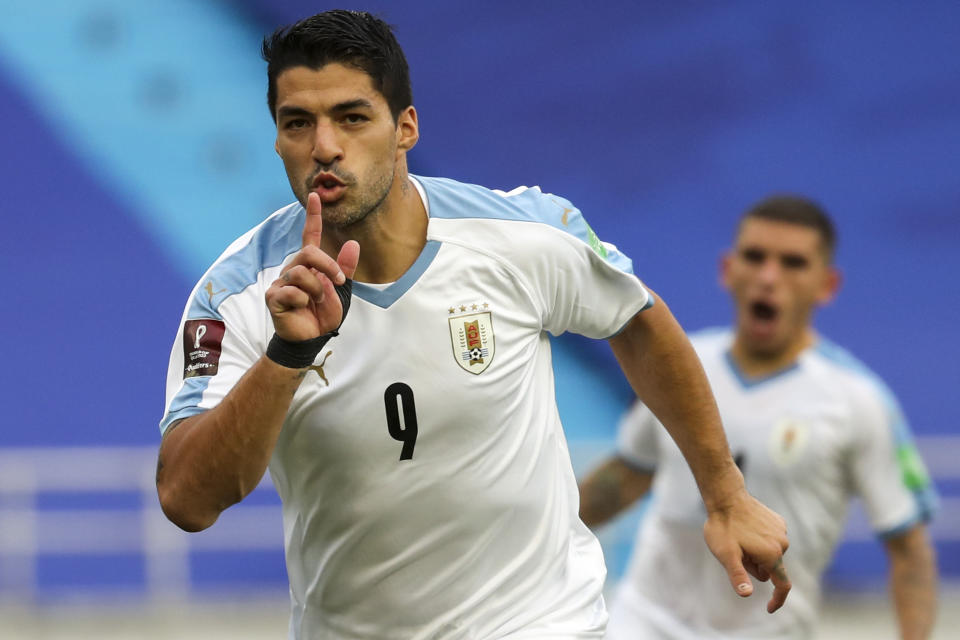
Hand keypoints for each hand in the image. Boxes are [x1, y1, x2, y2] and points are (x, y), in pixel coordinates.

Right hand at [266, 193, 359, 340]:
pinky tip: (300, 308)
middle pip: (308, 253)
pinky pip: (292, 291)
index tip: (315, 196)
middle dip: (328, 266)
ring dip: (317, 290)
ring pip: (301, 273)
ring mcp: (281, 282)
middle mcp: (293, 269)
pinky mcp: (273, 296)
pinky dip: (303, 301)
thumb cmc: (323, 314)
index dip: (313, 216)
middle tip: (339, 282)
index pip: (310, 236)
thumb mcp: (341, 291)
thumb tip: (353, 243)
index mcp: (310, 265)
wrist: (312, 338)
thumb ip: (345, 268)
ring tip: (316, 302)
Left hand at [703, 488, 790, 612]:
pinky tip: (746, 529)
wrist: (726, 497)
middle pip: (770, 569)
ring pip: (770, 554)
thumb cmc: (723, 527)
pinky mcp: (778, 521)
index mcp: (772, 555)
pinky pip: (771, 539)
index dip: (777, 600)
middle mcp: (782, 544)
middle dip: (755, 567)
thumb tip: (746, 594)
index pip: (783, 585)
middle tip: (736, 553)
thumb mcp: (726, 555)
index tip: (768, 608)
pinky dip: (760, 540)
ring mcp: (781, 531)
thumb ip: (738, 575)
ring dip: (757, 553)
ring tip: (739, 538)